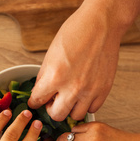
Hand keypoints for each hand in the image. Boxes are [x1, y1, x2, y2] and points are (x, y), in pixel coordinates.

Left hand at [27, 5, 120, 120]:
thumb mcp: (51, 53)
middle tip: (53, 101)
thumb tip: (40, 92)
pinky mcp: (104, 90)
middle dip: (52, 109)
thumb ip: (45, 76)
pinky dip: (86, 104)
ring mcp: (90, 90)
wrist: (101, 24)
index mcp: (55, 77)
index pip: (38, 101)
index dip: (35, 101)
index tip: (37, 101)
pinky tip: (84, 94)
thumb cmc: (76, 32)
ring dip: (70, 108)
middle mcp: (73, 88)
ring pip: (76, 116)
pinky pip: (92, 109)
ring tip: (70, 97)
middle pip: (57, 115)